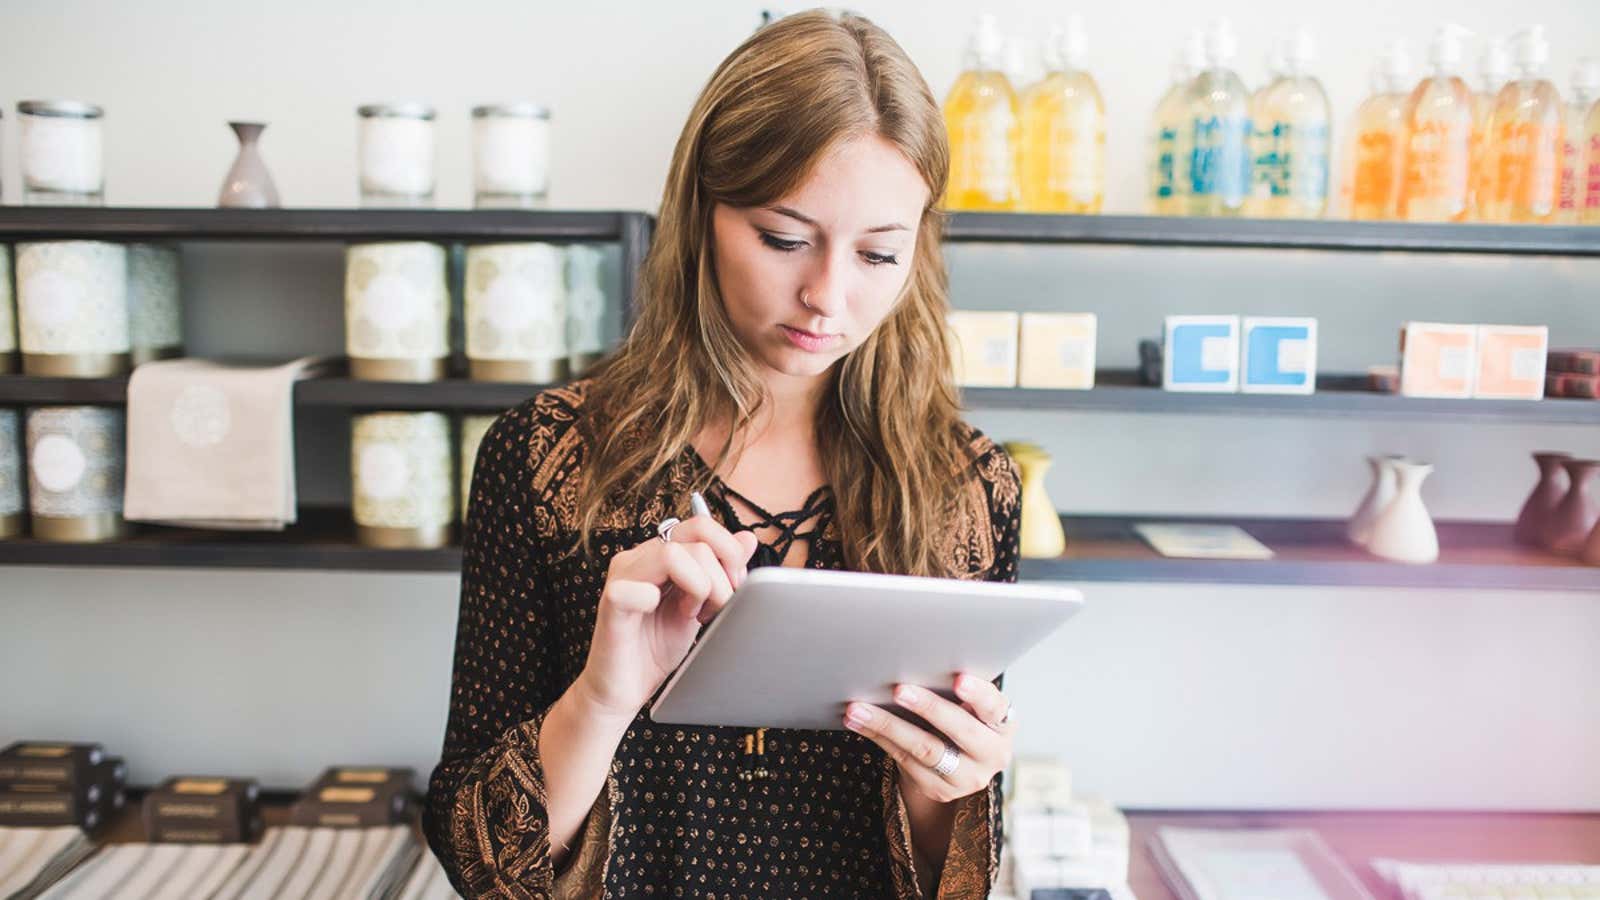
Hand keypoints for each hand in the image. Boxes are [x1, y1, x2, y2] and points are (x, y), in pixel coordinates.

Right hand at [578, 512, 759, 719]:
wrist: (624, 690)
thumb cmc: (656, 649)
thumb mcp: (701, 606)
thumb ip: (721, 572)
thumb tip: (748, 540)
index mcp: (660, 553)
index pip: (701, 526)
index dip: (729, 552)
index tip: (736, 586)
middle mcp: (640, 557)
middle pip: (696, 538)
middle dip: (722, 575)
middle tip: (719, 607)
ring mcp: (623, 576)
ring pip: (672, 555)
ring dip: (699, 587)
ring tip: (695, 615)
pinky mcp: (611, 602)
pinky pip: (638, 588)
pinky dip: (658, 602)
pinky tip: (668, 620)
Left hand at [842, 672, 1013, 803]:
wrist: (961, 760)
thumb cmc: (964, 715)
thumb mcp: (972, 704)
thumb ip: (957, 688)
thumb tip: (915, 658)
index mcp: (1003, 724)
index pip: (994, 707)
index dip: (978, 694)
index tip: (959, 679)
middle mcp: (992, 754)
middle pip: (959, 730)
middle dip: (928, 707)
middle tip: (898, 689)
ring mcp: (967, 777)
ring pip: (925, 749)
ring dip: (888, 725)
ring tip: (859, 708)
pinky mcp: (939, 790)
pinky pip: (904, 760)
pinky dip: (878, 738)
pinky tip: (857, 722)